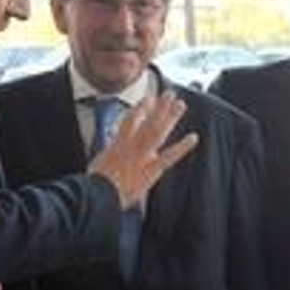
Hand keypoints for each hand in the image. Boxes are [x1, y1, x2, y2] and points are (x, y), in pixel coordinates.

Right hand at [87, 92, 199, 209]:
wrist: (100, 194)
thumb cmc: (97, 183)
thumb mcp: (99, 163)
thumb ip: (109, 155)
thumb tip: (112, 152)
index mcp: (118, 143)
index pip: (130, 119)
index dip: (140, 108)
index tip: (149, 100)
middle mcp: (132, 146)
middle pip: (148, 122)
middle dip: (160, 107)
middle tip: (169, 94)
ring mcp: (142, 156)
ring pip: (158, 132)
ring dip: (170, 117)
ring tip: (180, 105)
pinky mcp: (151, 169)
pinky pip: (169, 156)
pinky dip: (182, 147)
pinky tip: (193, 137)